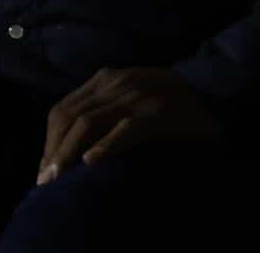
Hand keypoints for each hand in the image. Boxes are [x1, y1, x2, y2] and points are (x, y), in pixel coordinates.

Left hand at [38, 67, 222, 183]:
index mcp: (104, 80)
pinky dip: (106, 145)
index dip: (51, 140)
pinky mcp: (156, 113)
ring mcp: (134, 97)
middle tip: (45, 180)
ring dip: (69, 152)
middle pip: (69, 116)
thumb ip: (107, 111)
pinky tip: (92, 162)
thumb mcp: (132, 96)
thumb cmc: (172, 101)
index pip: (63, 109)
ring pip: (88, 122)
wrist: (214, 88)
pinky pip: (126, 129)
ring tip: (59, 178)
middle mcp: (113, 84)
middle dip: (53, 150)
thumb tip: (82, 147)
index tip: (44, 168)